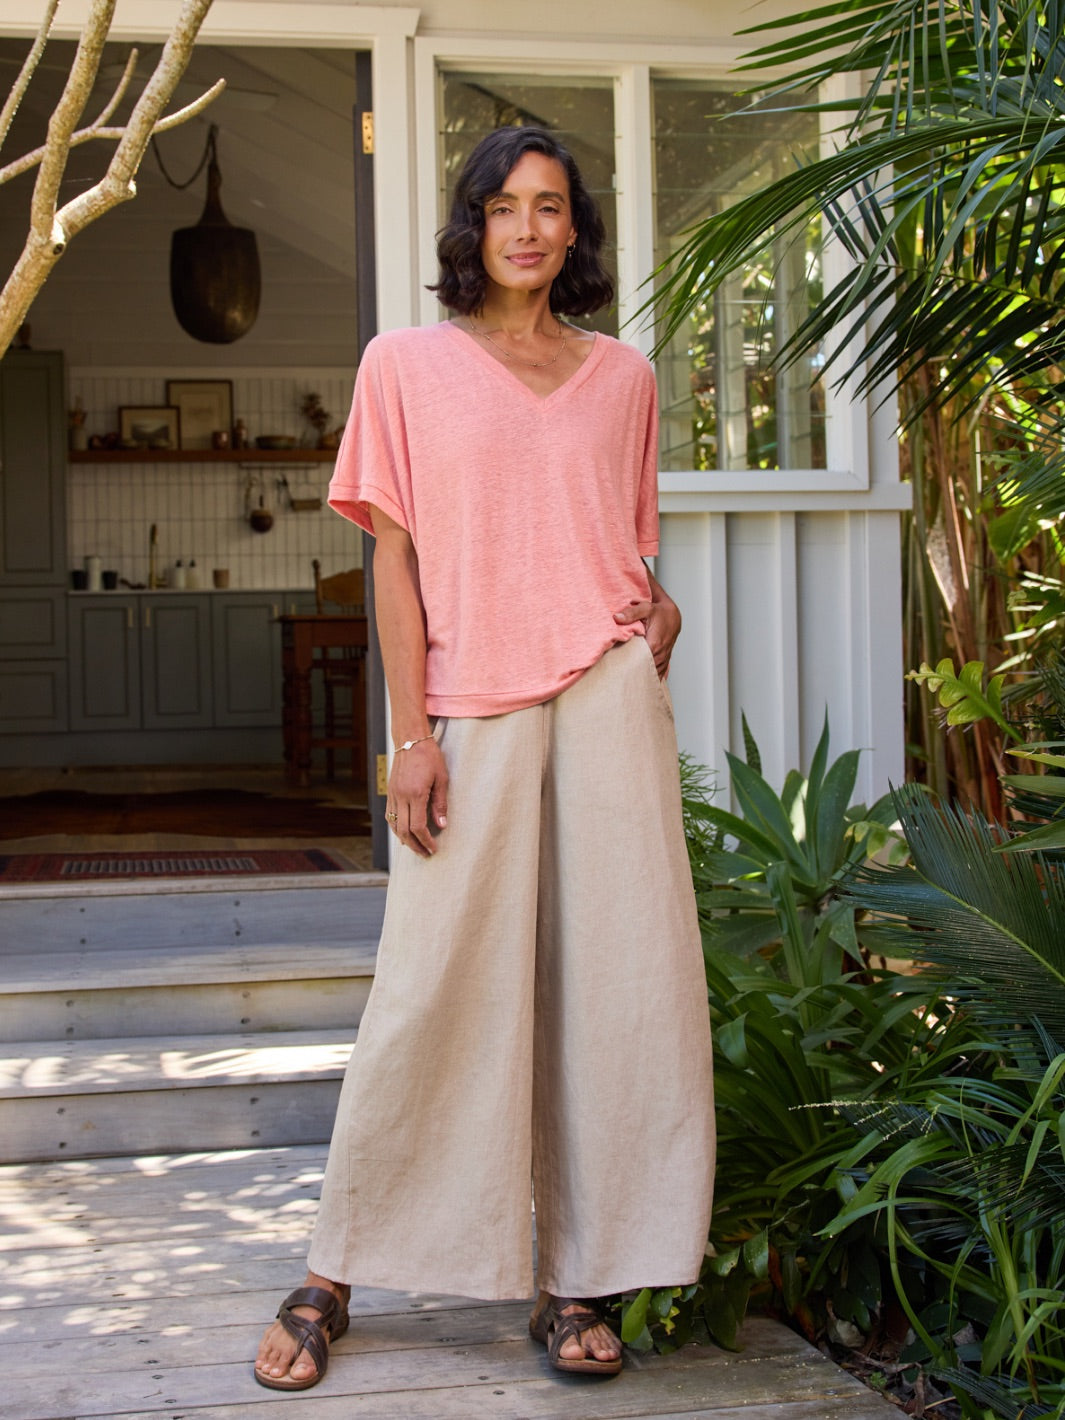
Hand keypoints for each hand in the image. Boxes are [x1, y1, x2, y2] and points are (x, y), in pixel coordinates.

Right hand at [386, 739, 447, 856]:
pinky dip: (396, 828)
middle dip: (415, 846)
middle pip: (404, 831)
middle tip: (426, 854)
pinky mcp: (389, 792)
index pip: (418, 826)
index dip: (426, 841)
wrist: (410, 740)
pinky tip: (404, 833)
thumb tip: (442, 825)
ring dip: (404, 840)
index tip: (433, 849)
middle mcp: (401, 797)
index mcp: (415, 794)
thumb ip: (440, 803)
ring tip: (416, 847)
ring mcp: (393, 795)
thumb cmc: (430, 757)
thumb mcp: (442, 779)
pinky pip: (389, 816)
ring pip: (394, 825)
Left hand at [613, 590, 680, 676]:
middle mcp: (659, 655)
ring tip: (627, 684)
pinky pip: (658, 674)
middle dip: (632, 676)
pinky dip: (649, 679)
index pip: (638, 663)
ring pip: (651, 675)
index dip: (626, 668)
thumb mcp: (647, 608)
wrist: (674, 614)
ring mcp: (662, 659)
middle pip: (644, 671)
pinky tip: (641, 684)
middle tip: (618, 681)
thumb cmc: (662, 612)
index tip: (615, 671)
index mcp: (654, 645)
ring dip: (641, 679)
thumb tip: (617, 618)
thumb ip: (631, 613)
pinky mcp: (663, 661)